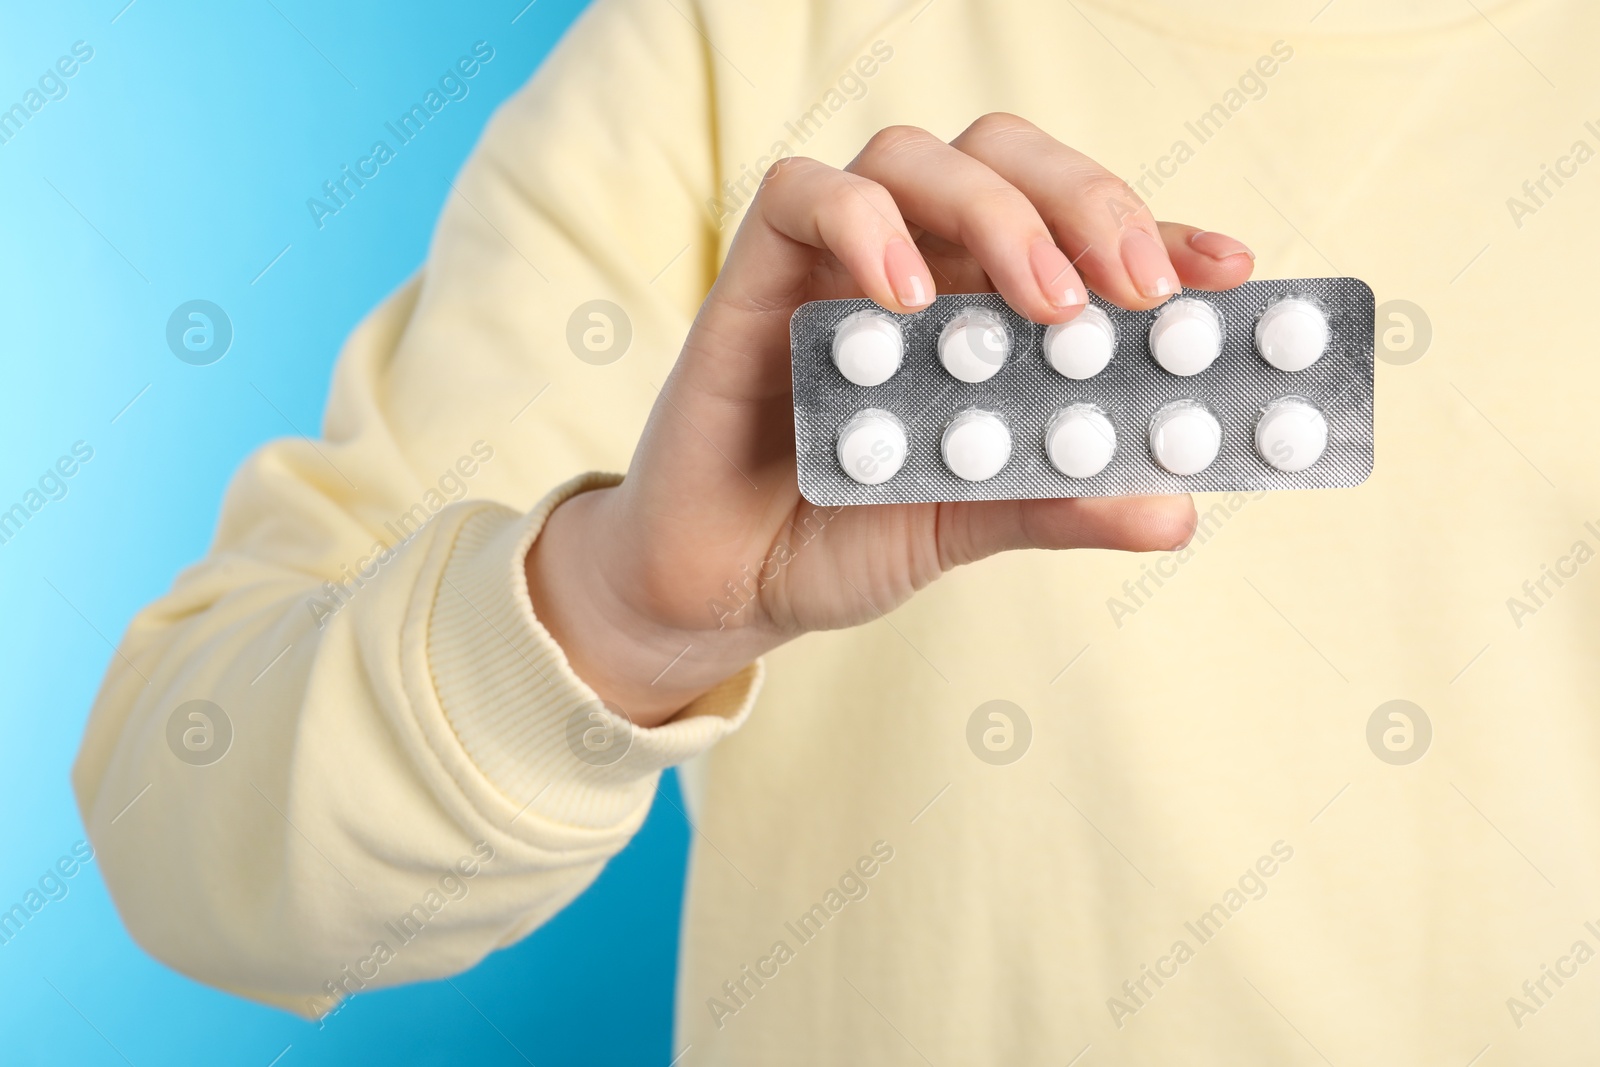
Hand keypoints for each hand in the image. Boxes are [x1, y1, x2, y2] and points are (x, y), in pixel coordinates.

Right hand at [526, 113, 1254, 726]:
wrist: (721, 589)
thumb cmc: (840, 537)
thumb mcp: (966, 519)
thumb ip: (1055, 499)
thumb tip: (1173, 507)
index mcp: (979, 309)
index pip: (1077, 235)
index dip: (1159, 235)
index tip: (1231, 273)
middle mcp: (916, 266)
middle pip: (1007, 158)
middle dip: (1088, 204)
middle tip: (1139, 291)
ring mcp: (835, 263)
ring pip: (916, 156)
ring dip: (996, 212)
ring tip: (1045, 304)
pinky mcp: (754, 275)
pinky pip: (801, 194)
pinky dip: (862, 226)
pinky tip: (907, 301)